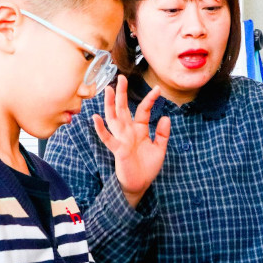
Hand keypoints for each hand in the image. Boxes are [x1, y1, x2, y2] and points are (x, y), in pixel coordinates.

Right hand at [93, 75, 170, 206]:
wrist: (140, 185)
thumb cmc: (147, 167)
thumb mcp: (159, 148)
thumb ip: (162, 134)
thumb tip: (166, 117)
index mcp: (139, 130)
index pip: (143, 110)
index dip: (150, 100)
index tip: (158, 89)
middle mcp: (128, 132)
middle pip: (123, 109)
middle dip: (122, 94)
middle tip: (121, 77)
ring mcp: (122, 139)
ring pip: (114, 119)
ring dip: (110, 105)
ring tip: (108, 90)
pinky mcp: (118, 150)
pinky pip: (108, 138)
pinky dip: (101, 129)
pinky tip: (96, 118)